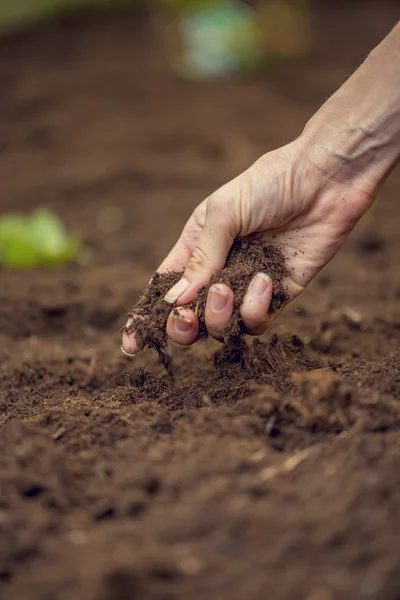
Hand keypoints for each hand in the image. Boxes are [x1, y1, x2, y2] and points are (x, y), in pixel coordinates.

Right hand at [122, 134, 374, 353]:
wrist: (323, 180)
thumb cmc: (268, 184)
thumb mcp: (223, 212)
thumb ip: (201, 258)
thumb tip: (176, 301)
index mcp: (196, 248)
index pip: (165, 290)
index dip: (147, 318)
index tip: (131, 345)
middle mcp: (219, 272)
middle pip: (190, 319)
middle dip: (182, 328)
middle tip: (187, 317)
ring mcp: (247, 287)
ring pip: (222, 327)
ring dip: (218, 317)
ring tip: (226, 288)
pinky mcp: (278, 295)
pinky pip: (257, 322)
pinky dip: (255, 309)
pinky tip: (265, 280)